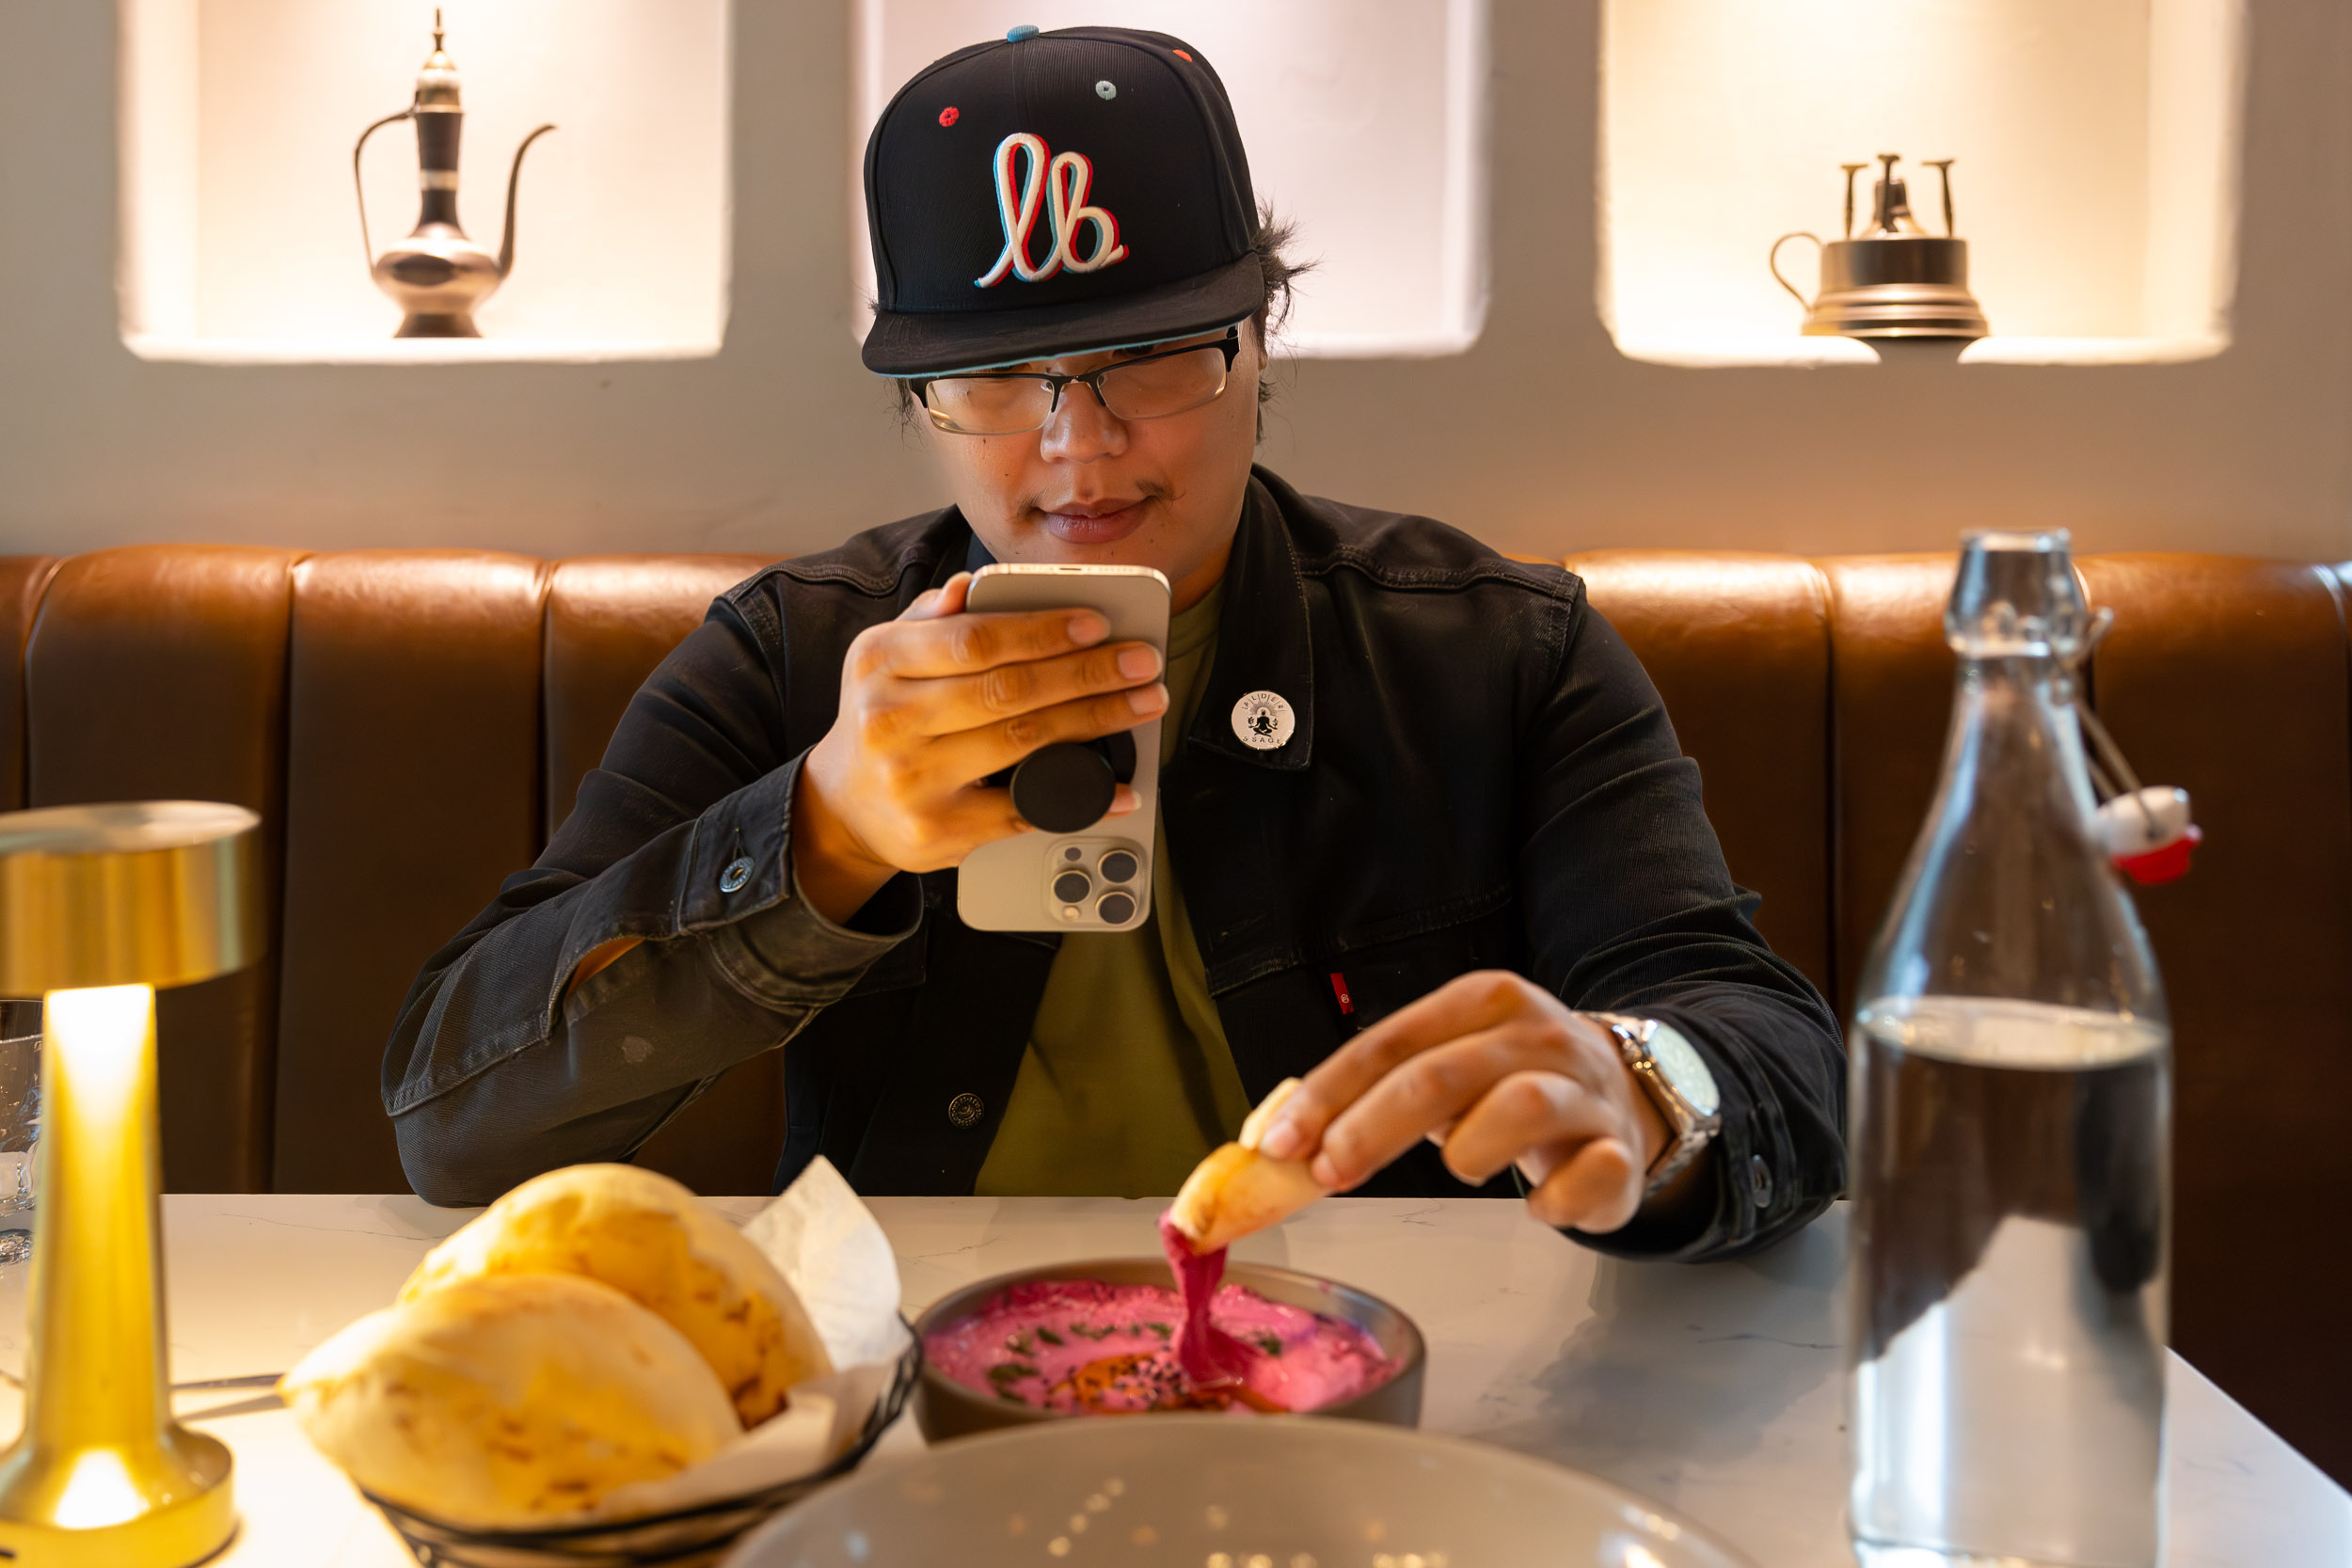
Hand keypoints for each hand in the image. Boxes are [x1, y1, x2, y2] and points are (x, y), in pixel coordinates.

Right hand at [791, 572, 1168, 922]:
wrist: (844, 805)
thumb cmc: (885, 716)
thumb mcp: (888, 656)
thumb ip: (932, 618)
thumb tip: (971, 585)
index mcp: (882, 661)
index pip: (975, 639)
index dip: (1043, 631)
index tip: (1097, 625)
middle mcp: (892, 720)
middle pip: (1008, 690)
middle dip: (1088, 674)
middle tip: (1141, 663)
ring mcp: (914, 780)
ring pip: (1022, 743)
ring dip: (1095, 722)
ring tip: (1142, 705)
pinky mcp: (939, 830)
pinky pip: (1023, 810)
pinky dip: (1080, 799)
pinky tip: (1118, 787)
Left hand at [1254, 972, 1680, 1233]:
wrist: (1623, 1095)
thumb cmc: (1507, 1083)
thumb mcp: (1443, 1067)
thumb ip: (1369, 1095)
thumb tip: (1275, 1139)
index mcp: (1483, 1002)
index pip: (1390, 1043)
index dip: (1328, 1095)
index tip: (1279, 1143)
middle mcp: (1536, 1035)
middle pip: (1440, 1076)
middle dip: (1370, 1129)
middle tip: (1327, 1173)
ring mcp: (1585, 1089)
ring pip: (1519, 1107)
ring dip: (1470, 1152)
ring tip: (1465, 1169)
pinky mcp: (1620, 1149)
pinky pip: (1589, 1175)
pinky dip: (1553, 1202)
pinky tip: (1537, 1206)